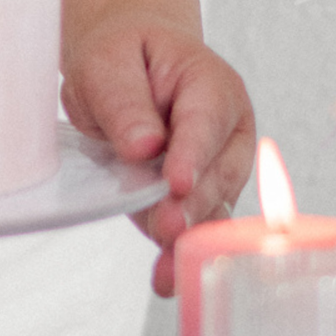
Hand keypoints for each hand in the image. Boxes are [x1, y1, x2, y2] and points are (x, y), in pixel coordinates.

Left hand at [59, 0, 257, 297]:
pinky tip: (167, 278)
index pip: (206, 121)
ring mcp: (218, 168)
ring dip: (189, 237)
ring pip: (210, 207)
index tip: (176, 182)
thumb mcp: (108, 61)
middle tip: (164, 227)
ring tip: (168, 269)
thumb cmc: (124, 57)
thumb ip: (125, 100)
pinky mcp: (199, 199)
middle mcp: (227, 131)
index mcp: (211, 85)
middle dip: (191, 203)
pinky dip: (180, 253)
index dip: (193, 154)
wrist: (130, 66)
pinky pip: (195, 227)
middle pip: (218, 172)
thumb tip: (144, 144)